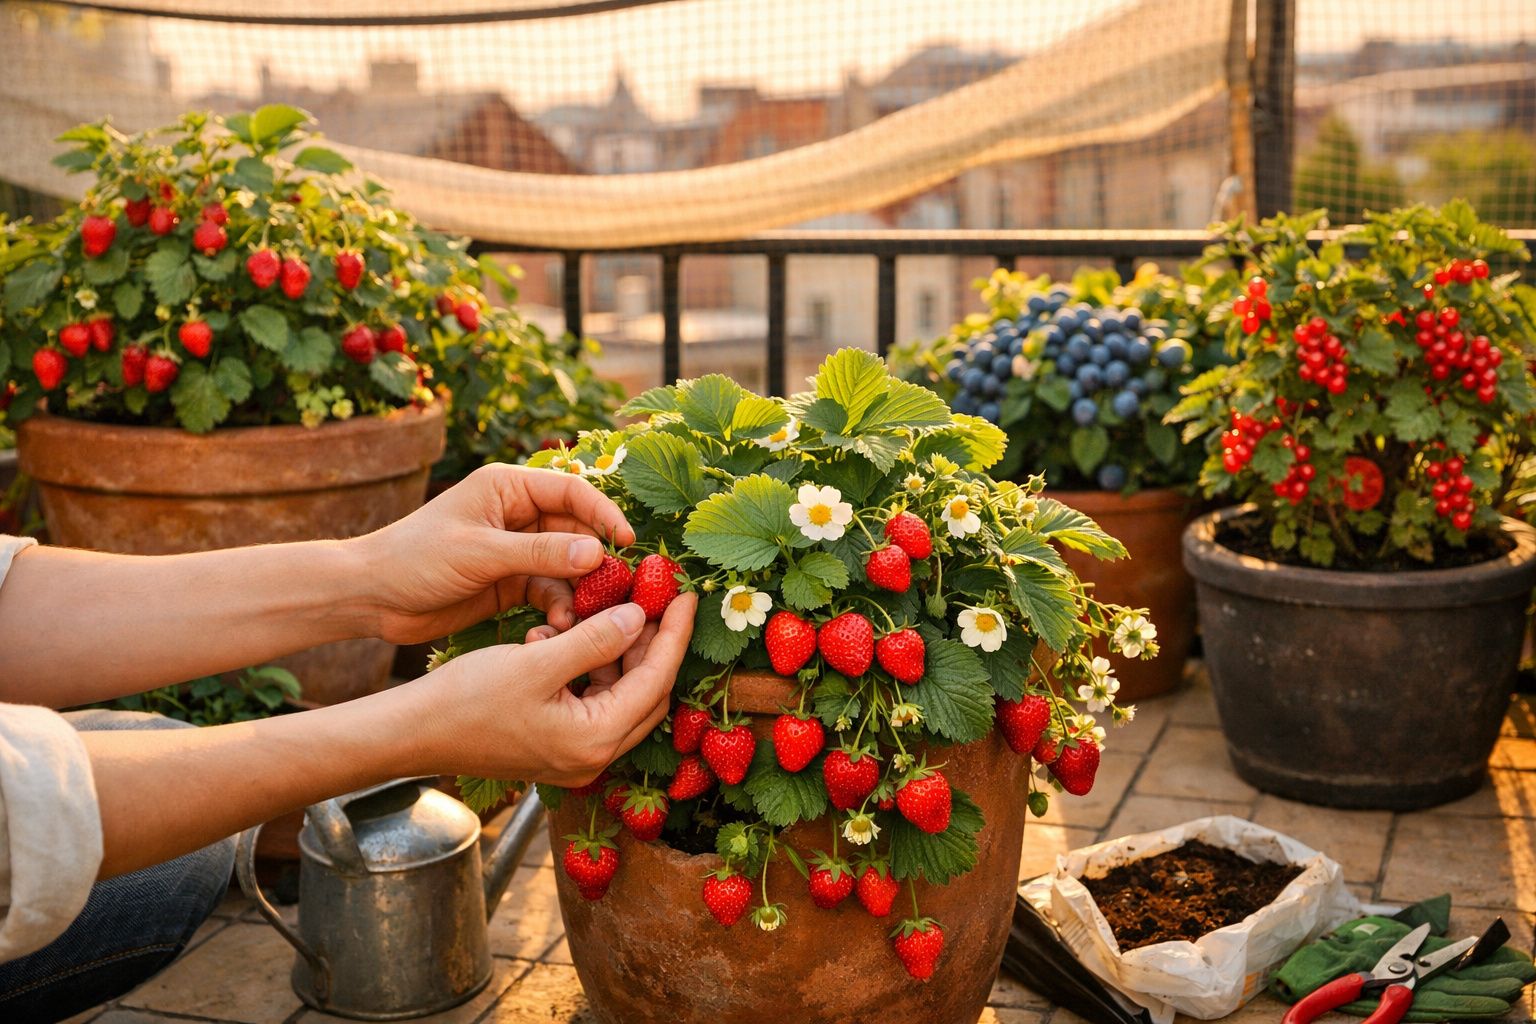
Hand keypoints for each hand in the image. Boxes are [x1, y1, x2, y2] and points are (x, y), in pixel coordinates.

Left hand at [353, 463, 635, 643]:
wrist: (370, 598)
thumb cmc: (415, 559)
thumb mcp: (480, 553)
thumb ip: (540, 553)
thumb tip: (597, 553)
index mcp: (509, 488)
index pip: (573, 491)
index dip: (604, 514)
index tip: (628, 543)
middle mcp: (518, 514)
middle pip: (577, 530)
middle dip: (598, 559)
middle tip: (621, 588)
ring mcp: (516, 550)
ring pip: (567, 566)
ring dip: (579, 590)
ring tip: (584, 616)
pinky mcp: (510, 583)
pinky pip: (549, 592)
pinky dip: (558, 608)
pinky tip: (559, 627)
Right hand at [411, 594, 696, 783]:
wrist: (412, 734)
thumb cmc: (467, 699)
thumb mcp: (538, 661)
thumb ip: (595, 639)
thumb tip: (640, 616)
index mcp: (594, 740)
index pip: (656, 680)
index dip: (674, 634)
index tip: (686, 595)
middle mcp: (592, 757)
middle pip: (647, 693)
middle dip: (654, 643)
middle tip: (658, 598)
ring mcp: (574, 756)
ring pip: (619, 696)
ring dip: (618, 653)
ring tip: (609, 608)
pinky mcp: (555, 747)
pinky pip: (590, 703)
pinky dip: (588, 669)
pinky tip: (561, 636)